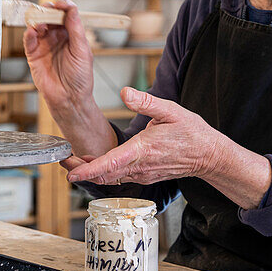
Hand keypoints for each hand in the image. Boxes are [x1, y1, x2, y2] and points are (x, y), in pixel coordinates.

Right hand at [23, 0, 93, 117]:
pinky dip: (29, 33)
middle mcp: (56, 37)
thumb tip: (72, 9)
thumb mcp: (82, 50)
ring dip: (37, 20)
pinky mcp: (33, 55)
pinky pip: (28, 41)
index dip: (63, 6)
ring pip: (37, 25)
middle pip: (49, 16)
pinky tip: (32, 31)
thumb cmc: (80, 77)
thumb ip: (76, 29)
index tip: (62, 3)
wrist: (70, 98)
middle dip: (48, 10)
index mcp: (71, 34)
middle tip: (48, 8)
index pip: (65, 14)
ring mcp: (44, 45)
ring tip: (41, 22)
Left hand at [65, 87, 215, 185]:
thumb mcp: (171, 110)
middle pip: (103, 174)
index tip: (71, 172)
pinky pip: (120, 178)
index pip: (110, 164)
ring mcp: (142, 174)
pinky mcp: (144, 176)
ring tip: (73, 162)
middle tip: (62, 162)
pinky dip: (105, 173)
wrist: (208, 155)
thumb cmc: (192, 133)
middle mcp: (140, 167)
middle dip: (80, 170)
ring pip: (110, 178)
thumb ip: (146, 102)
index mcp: (142, 150)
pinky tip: (96, 164)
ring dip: (91, 172)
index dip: (88, 169)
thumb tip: (126, 92)